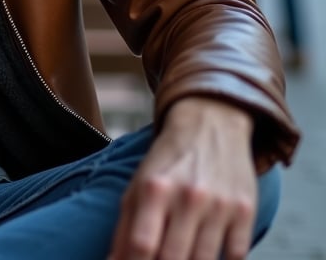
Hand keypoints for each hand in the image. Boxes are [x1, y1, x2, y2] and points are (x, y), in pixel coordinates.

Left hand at [108, 98, 256, 259]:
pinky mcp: (246, 211)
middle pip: (172, 258)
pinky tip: (208, 256)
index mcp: (154, 188)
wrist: (210, 123)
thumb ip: (125, 226)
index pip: (142, 243)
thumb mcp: (139, 183)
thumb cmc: (167, 161)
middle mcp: (187, 196)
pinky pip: (236, 256)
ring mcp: (219, 204)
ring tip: (180, 259)